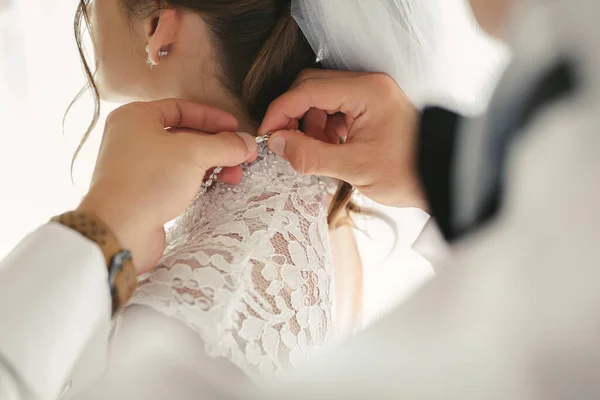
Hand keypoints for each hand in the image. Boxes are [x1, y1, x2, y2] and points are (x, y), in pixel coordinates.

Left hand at [78, 99, 256, 272]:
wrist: (119, 230)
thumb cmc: (149, 181)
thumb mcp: (194, 154)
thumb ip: (224, 145)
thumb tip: (247, 143)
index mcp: (136, 117)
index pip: (181, 108)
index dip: (212, 117)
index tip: (236, 127)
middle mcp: (132, 138)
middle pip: (184, 134)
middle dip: (216, 145)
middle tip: (241, 155)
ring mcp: (136, 166)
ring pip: (182, 158)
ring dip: (211, 164)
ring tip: (233, 176)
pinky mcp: (142, 191)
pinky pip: (175, 177)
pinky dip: (196, 178)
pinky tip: (215, 185)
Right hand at [259, 70, 425, 209]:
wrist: (441, 178)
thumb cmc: (408, 172)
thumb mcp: (355, 167)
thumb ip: (311, 155)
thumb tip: (277, 144)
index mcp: (366, 92)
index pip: (307, 90)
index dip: (281, 111)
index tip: (268, 134)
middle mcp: (367, 86)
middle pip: (312, 88)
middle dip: (294, 116)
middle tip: (286, 144)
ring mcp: (370, 95)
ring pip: (322, 98)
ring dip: (310, 124)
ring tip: (316, 151)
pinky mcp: (371, 108)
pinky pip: (336, 109)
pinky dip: (325, 128)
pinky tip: (330, 148)